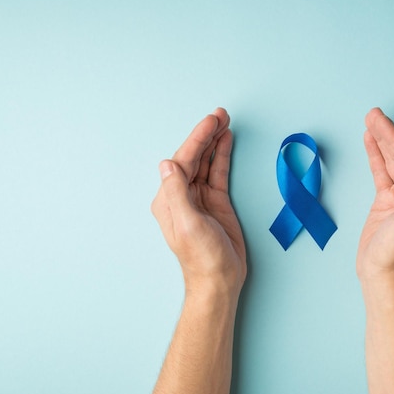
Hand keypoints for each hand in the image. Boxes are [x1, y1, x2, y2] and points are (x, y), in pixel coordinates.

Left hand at [151, 108, 245, 297]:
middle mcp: (182, 195)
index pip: (183, 161)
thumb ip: (178, 193)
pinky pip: (217, 173)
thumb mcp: (189, 225)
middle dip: (206, 135)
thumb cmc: (203, 258)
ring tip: (225, 121)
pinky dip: (221, 156)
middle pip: (194, 157)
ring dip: (214, 142)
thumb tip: (167, 163)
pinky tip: (226, 141)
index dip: (197, 139)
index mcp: (169, 199)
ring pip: (206, 162)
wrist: (219, 280)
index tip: (211, 122)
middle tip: (221, 114)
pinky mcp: (215, 202)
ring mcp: (199, 197)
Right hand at [357, 108, 393, 286]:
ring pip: (392, 161)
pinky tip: (369, 141)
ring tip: (370, 121)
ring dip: (380, 141)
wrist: (381, 276)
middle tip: (373, 113)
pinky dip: (376, 156)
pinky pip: (382, 172)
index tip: (380, 121)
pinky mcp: (389, 200)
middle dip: (387, 134)